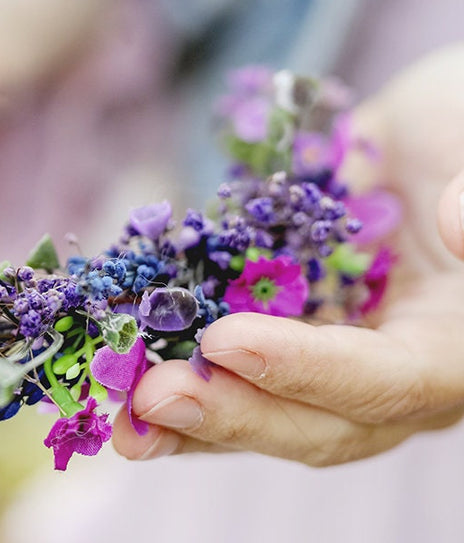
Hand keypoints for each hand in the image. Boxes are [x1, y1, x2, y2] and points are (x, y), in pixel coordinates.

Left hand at [111, 44, 463, 465]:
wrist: (441, 121)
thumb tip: (454, 221)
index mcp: (454, 349)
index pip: (383, 380)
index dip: (305, 369)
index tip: (228, 341)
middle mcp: (393, 368)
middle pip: (315, 421)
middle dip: (229, 413)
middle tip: (149, 399)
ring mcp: (336, 353)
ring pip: (263, 406)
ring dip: (188, 414)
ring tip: (115, 413)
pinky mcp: (288, 325)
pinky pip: (230, 361)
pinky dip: (175, 363)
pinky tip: (112, 360)